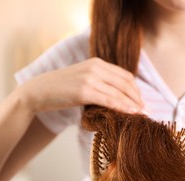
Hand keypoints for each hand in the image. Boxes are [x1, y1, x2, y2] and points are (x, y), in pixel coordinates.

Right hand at [18, 57, 144, 113]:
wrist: (38, 91)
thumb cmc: (62, 89)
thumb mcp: (84, 80)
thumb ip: (100, 83)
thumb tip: (119, 97)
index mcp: (98, 63)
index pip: (125, 75)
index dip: (136, 89)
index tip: (142, 101)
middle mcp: (96, 67)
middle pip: (126, 83)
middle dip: (138, 97)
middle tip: (146, 110)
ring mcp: (90, 78)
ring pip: (119, 92)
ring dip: (133, 104)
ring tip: (141, 114)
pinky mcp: (83, 91)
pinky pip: (109, 100)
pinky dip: (122, 107)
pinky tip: (130, 114)